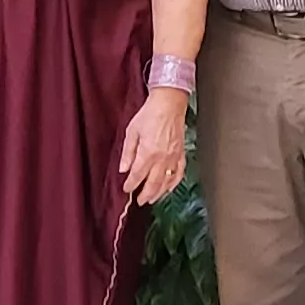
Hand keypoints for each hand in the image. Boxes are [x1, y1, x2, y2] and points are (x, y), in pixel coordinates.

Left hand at [117, 89, 190, 205]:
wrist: (169, 104)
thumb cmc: (150, 114)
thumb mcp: (132, 131)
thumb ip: (128, 152)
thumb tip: (123, 169)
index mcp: (148, 152)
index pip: (137, 175)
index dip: (131, 185)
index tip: (126, 189)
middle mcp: (162, 158)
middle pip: (153, 183)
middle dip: (145, 194)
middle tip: (140, 201)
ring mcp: (174, 157)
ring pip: (167, 182)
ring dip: (159, 193)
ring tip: (152, 199)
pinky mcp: (181, 154)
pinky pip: (179, 174)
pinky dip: (174, 184)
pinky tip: (169, 188)